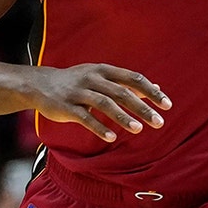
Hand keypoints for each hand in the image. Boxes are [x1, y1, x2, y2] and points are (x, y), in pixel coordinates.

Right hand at [26, 64, 172, 141]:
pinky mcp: (66, 107)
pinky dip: (99, 127)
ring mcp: (78, 92)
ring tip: (139, 129)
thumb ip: (126, 84)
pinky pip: (85, 118)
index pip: (133, 78)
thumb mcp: (101, 77)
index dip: (151, 91)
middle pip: (122, 92)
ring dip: (123, 117)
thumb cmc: (77, 81)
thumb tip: (155, 90)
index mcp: (104, 70)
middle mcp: (93, 78)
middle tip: (159, 122)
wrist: (40, 84)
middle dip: (142, 107)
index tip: (167, 105)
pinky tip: (112, 137)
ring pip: (104, 104)